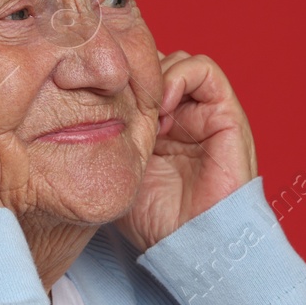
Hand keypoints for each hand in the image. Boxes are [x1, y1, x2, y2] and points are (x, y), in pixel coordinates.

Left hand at [115, 51, 256, 252]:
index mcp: (157, 127)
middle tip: (121, 103)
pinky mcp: (227, 114)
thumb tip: (79, 105)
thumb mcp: (118, 169)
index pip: (136, 79)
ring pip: (177, 61)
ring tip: (145, 112)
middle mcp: (182, 115)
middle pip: (155, 64)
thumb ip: (107, 136)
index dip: (119, 80)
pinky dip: (180, 77)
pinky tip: (163, 107)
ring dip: (156, 77)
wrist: (192, 243)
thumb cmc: (156, 219)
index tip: (100, 101)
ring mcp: (204, 113)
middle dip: (135, 75)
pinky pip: (205, 71)